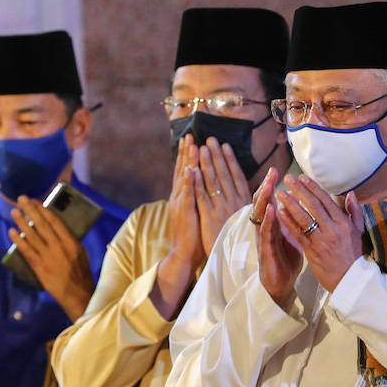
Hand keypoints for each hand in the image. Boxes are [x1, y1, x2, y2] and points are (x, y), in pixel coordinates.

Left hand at [9, 196, 94, 320]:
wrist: (76, 293)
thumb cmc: (81, 272)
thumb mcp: (81, 252)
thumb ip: (70, 240)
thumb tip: (59, 229)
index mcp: (70, 242)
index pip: (54, 221)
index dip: (43, 210)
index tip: (35, 201)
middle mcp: (58, 247)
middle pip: (41, 225)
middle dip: (30, 210)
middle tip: (21, 199)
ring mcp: (47, 256)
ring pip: (31, 236)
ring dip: (21, 222)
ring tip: (14, 212)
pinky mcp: (39, 266)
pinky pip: (26, 250)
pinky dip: (18, 240)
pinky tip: (11, 232)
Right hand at [166, 133, 206, 269]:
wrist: (184, 252)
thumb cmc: (194, 234)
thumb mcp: (198, 211)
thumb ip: (198, 197)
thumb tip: (205, 186)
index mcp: (185, 195)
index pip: (187, 171)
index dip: (189, 156)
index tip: (193, 140)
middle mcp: (181, 196)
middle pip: (184, 170)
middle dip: (187, 152)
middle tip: (189, 134)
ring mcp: (181, 203)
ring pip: (185, 178)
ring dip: (187, 160)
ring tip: (190, 144)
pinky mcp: (185, 212)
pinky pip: (187, 194)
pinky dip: (188, 181)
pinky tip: (189, 169)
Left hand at [192, 136, 251, 254]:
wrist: (236, 263)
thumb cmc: (245, 244)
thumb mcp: (254, 222)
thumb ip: (256, 205)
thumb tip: (264, 191)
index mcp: (244, 203)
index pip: (236, 177)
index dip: (230, 160)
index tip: (225, 146)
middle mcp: (234, 203)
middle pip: (224, 175)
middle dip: (217, 156)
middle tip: (210, 139)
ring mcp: (221, 209)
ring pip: (213, 182)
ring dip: (207, 163)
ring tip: (201, 147)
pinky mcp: (209, 217)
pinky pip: (202, 196)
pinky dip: (197, 182)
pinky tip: (193, 169)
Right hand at [252, 168, 302, 306]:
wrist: (280, 283)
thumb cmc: (286, 258)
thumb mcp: (293, 235)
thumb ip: (296, 219)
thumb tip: (305, 203)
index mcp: (274, 223)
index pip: (272, 200)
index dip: (273, 186)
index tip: (277, 170)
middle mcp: (267, 228)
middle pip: (264, 204)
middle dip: (267, 187)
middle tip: (272, 172)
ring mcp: (264, 239)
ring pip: (262, 216)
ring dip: (264, 200)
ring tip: (268, 185)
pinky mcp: (266, 250)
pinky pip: (266, 233)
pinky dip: (268, 220)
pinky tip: (271, 210)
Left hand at [276, 174, 362, 292]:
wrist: (349, 279)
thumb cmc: (354, 254)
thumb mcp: (359, 231)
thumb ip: (354, 211)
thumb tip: (350, 194)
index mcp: (343, 222)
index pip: (326, 200)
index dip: (313, 187)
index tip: (303, 177)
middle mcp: (332, 229)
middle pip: (313, 205)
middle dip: (299, 190)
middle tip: (288, 179)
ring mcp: (321, 240)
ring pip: (303, 217)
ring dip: (290, 203)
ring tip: (280, 193)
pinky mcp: (311, 250)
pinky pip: (298, 233)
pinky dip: (288, 221)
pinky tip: (280, 212)